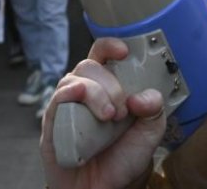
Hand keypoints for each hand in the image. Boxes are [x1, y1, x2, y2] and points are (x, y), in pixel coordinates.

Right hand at [40, 38, 166, 188]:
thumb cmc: (122, 159)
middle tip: (121, 110)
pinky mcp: (52, 122)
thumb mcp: (149, 134)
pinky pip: (57, 98)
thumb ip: (154, 111)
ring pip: (74, 79)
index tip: (124, 52)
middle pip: (90, 65)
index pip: (103, 55)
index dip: (110, 46)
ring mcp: (68, 106)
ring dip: (95, 92)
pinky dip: (70, 94)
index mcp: (108, 87)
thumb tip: (144, 96)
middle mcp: (85, 92)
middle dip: (110, 84)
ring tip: (109, 117)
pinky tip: (80, 99)